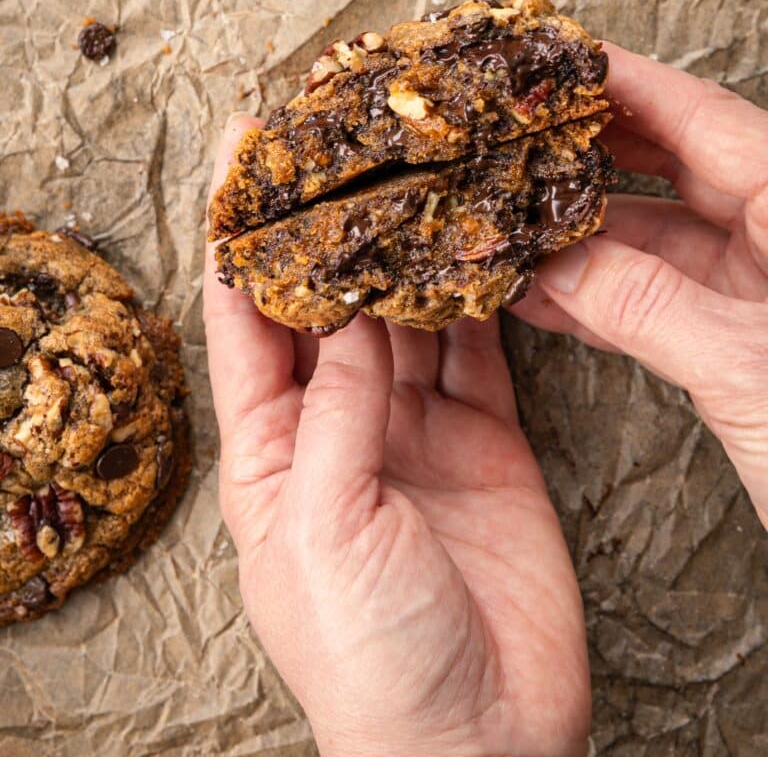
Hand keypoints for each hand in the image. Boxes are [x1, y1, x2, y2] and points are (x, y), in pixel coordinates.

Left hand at [204, 115, 590, 756]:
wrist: (478, 737)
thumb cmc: (369, 658)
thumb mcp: (326, 525)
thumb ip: (339, 410)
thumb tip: (350, 308)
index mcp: (270, 452)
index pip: (245, 323)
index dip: (243, 240)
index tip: (246, 157)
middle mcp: (337, 429)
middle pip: (327, 307)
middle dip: (328, 230)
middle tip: (339, 146)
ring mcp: (412, 431)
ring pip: (404, 319)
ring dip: (405, 255)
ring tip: (412, 178)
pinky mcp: (482, 440)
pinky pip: (475, 353)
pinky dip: (475, 303)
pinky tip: (476, 250)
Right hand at [510, 43, 767, 527]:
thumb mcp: (749, 369)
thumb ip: (644, 306)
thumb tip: (555, 264)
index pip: (698, 116)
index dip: (621, 81)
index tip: (553, 57)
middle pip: (671, 160)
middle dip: (589, 145)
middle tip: (516, 125)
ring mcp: (761, 283)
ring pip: (656, 232)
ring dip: (582, 230)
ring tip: (509, 210)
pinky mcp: (742, 335)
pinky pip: (658, 294)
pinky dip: (600, 292)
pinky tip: (542, 289)